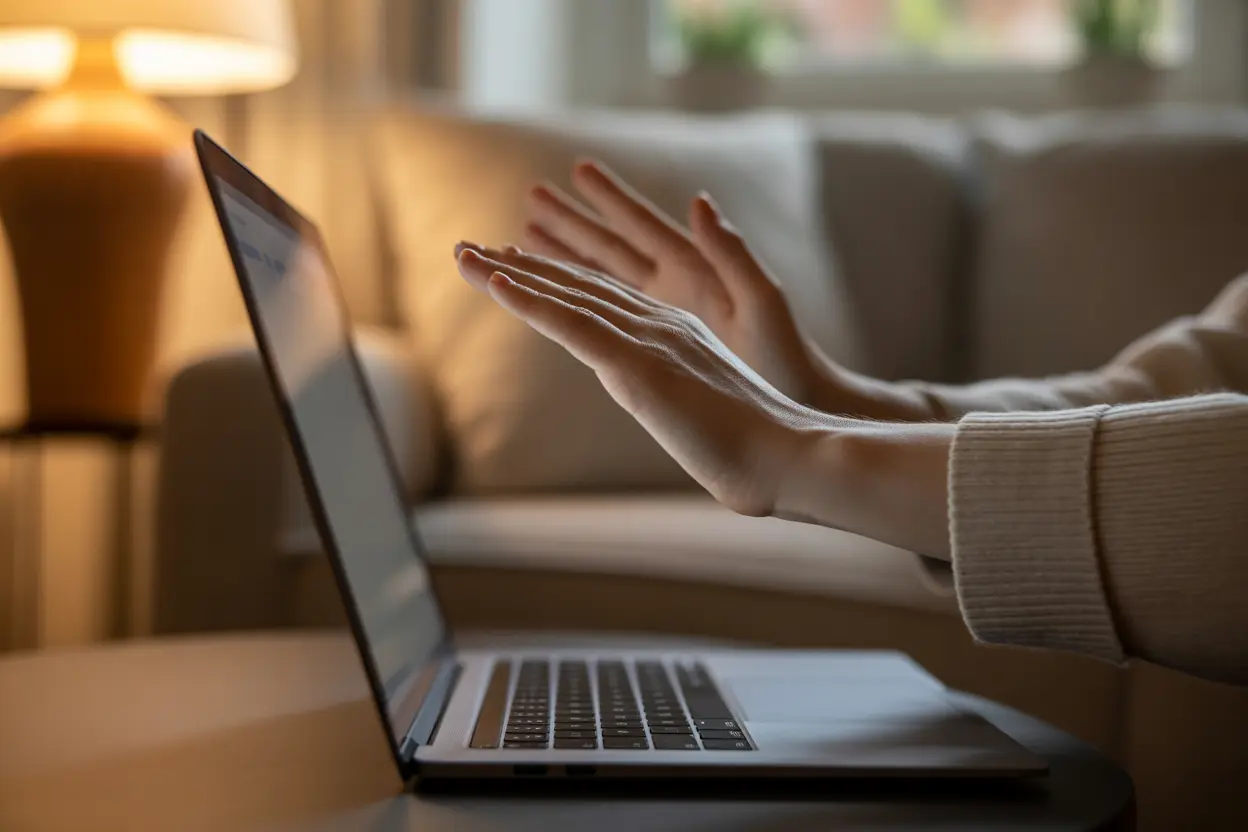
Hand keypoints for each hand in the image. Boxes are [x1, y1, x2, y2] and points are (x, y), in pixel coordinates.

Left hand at [455, 243, 953, 557]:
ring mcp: (650, 339)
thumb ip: (673, 396)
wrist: (788, 459)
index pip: (604, 300)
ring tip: (464, 254)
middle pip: (577, 285)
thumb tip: (648, 394)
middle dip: (520, 265)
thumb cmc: (755, 452)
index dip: (555, 280)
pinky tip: (495, 283)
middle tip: (471, 249)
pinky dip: (531, 300)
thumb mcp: (704, 415)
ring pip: (567, 294)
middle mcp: (661, 324)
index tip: (516, 268)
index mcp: (676, 335)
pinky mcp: (639, 363)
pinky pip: (573, 324)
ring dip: (509, 273)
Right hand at [521, 161, 822, 403]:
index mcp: (694, 270)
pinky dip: (579, 296)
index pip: (641, 227)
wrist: (796, 401)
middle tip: (531, 198)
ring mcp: (664, 312)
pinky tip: (556, 293)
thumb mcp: (763, 301)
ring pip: (602, 276)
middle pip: (611, 245)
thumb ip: (731, 253)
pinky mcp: (658, 340)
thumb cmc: (785, 357)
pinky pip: (607, 311)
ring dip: (567, 256)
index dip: (609, 200)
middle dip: (571, 223)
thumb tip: (700, 203)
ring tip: (526, 235)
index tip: (577, 172)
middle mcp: (674, 284)